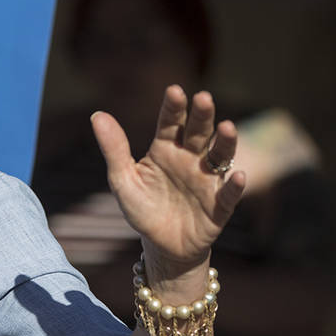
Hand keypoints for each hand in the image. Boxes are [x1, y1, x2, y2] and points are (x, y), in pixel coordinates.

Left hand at [92, 86, 245, 270]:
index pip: (170, 123)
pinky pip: (229, 194)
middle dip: (202, 116)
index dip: (173, 108)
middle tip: (203, 98)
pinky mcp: (219, 206)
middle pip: (198, 133)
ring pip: (220, 157)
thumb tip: (97, 115)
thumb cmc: (142, 208)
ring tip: (227, 127)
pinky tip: (237, 175)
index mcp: (165, 150)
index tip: (174, 90)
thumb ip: (114, 149)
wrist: (160, 245)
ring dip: (225, 142)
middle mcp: (190, 159)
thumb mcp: (122, 180)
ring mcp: (207, 180)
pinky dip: (234, 186)